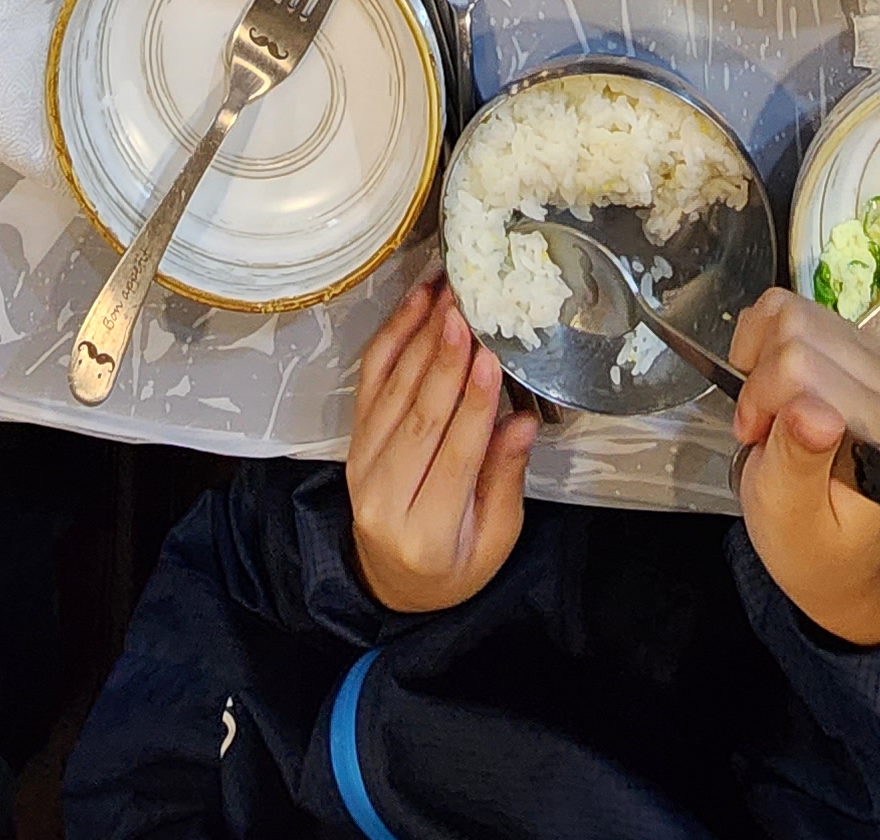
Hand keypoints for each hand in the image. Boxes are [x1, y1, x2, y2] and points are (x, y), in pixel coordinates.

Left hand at [345, 274, 535, 613]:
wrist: (391, 582)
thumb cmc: (452, 566)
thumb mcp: (494, 542)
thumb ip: (505, 480)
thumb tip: (524, 422)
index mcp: (426, 535)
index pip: (453, 458)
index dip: (474, 406)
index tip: (490, 360)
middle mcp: (383, 496)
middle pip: (417, 418)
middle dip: (444, 361)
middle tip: (463, 313)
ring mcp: (361, 465)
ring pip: (391, 392)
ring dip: (419, 338)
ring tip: (445, 297)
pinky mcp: (354, 440)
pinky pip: (371, 381)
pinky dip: (390, 338)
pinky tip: (413, 306)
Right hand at [727, 289, 879, 644]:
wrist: (842, 554)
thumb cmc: (814, 544)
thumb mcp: (792, 519)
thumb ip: (799, 462)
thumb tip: (811, 410)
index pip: (799, 367)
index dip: (759, 400)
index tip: (755, 442)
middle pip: (796, 331)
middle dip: (760, 381)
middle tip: (761, 431)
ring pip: (793, 311)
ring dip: (762, 359)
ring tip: (769, 411)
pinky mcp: (859, 347)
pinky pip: (795, 307)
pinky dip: (764, 337)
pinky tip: (769, 382)